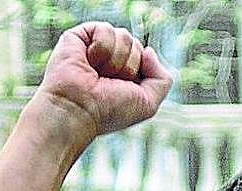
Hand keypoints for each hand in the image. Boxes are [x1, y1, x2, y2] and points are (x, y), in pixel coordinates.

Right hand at [32, 21, 172, 149]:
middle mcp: (111, 59)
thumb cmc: (110, 110)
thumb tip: (149, 51)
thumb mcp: (148, 103)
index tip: (123, 89)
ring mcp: (95, 47)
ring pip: (124, 36)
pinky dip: (101, 48)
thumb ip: (162, 79)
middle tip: (108, 82)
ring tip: (98, 73)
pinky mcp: (79, 36)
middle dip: (128, 67)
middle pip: (136, 45)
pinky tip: (89, 61)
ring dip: (115, 60)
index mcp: (126, 74)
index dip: (140, 72)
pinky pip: (106, 29)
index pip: (145, 56)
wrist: (79, 108)